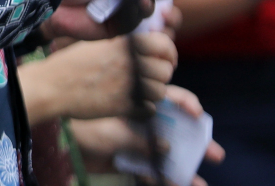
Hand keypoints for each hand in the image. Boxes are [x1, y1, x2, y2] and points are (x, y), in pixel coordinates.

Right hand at [19, 33, 176, 121]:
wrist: (52, 86)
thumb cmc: (70, 63)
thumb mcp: (97, 45)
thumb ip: (123, 45)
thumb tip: (146, 49)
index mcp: (124, 44)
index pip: (165, 44)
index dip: (168, 53)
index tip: (164, 59)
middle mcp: (130, 63)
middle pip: (166, 70)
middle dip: (159, 75)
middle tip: (147, 77)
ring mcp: (129, 86)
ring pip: (161, 91)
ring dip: (152, 92)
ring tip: (135, 90)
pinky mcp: (126, 106)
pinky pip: (150, 108)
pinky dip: (144, 107)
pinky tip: (130, 102)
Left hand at [70, 86, 222, 185]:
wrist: (58, 140)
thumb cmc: (82, 124)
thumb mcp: (111, 129)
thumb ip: (139, 138)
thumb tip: (168, 148)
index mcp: (137, 103)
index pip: (168, 97)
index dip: (186, 103)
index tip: (197, 112)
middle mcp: (141, 121)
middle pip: (176, 129)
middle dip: (197, 142)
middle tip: (217, 154)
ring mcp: (137, 141)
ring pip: (167, 155)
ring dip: (185, 169)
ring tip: (201, 183)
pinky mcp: (128, 161)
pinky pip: (150, 172)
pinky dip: (162, 180)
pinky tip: (176, 185)